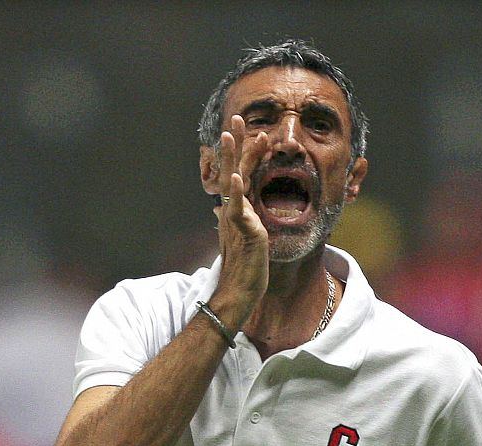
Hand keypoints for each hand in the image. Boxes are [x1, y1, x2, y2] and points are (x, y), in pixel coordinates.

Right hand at [209, 114, 269, 327]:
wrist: (240, 292)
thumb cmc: (245, 268)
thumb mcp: (244, 238)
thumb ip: (238, 220)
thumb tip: (226, 209)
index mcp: (239, 209)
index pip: (243, 174)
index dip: (248, 154)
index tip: (255, 131)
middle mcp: (235, 210)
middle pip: (235, 170)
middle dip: (237, 144)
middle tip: (237, 117)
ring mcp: (237, 219)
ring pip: (234, 183)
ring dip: (232, 158)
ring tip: (230, 135)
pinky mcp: (243, 232)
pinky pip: (237, 209)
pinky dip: (235, 193)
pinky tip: (235, 177)